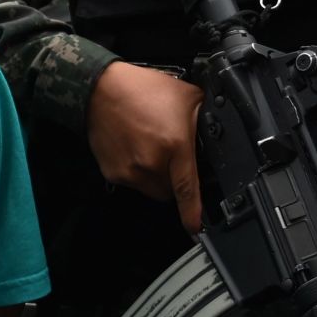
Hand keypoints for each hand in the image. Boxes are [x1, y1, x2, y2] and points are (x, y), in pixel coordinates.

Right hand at [87, 61, 205, 232]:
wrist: (99, 89)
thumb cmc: (140, 89)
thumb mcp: (186, 96)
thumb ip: (203, 117)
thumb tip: (217, 131)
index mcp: (174, 145)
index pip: (188, 188)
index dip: (193, 212)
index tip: (197, 227)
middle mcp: (151, 163)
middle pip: (170, 191)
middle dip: (173, 178)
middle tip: (168, 153)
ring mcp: (130, 171)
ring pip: (152, 188)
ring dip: (154, 176)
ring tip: (148, 147)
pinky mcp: (113, 173)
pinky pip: (132, 182)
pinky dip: (135, 171)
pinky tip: (133, 148)